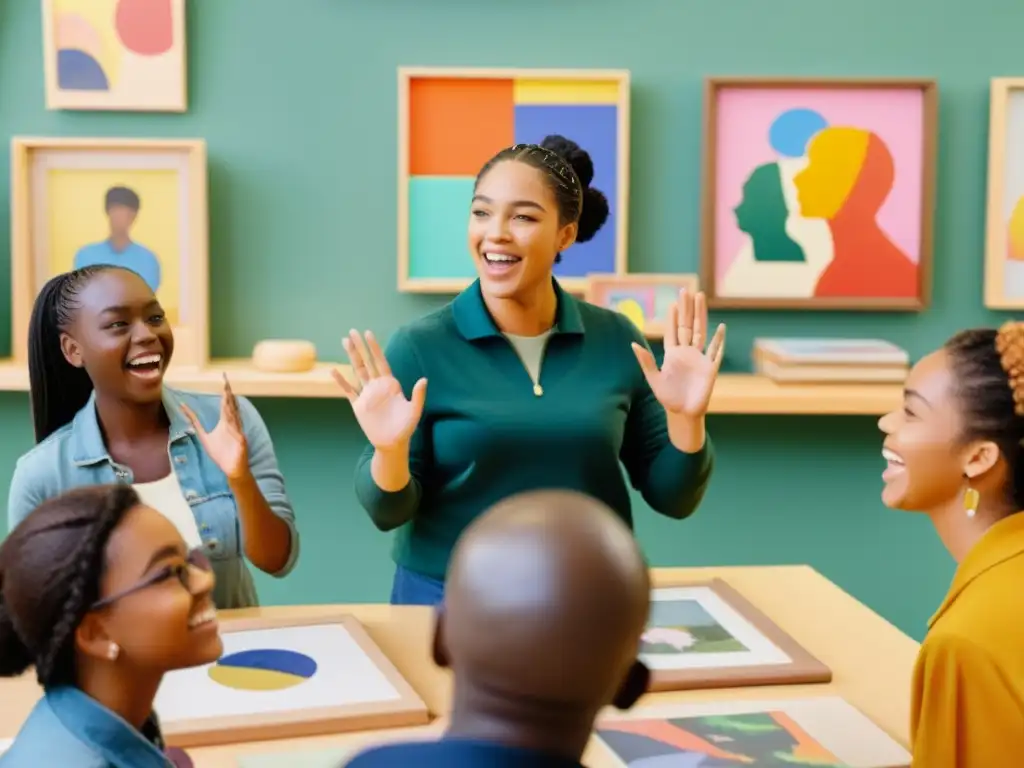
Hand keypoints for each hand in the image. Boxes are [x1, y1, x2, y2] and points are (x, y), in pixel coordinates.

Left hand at [181, 374, 248, 480]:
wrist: (231, 469)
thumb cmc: (221, 454)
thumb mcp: (204, 437)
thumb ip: (195, 422)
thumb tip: (183, 408)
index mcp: (226, 423)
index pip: (225, 405)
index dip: (225, 394)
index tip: (224, 382)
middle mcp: (233, 425)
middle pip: (231, 407)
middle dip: (229, 395)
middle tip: (227, 383)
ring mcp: (238, 432)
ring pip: (235, 416)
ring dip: (231, 406)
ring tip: (229, 395)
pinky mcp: (241, 441)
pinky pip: (237, 430)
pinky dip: (234, 423)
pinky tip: (231, 415)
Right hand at [332, 330, 426, 450]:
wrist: (392, 443)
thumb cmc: (406, 427)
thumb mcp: (414, 411)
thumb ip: (418, 395)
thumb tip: (424, 379)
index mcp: (390, 384)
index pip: (381, 361)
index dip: (374, 348)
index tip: (368, 333)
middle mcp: (377, 386)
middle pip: (367, 362)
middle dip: (360, 347)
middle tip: (352, 331)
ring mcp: (367, 395)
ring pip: (357, 371)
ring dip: (351, 357)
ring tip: (344, 342)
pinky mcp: (358, 406)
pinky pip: (348, 390)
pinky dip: (341, 381)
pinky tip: (334, 371)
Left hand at [632, 288, 725, 416]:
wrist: (683, 413)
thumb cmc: (668, 397)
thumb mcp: (654, 378)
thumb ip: (645, 361)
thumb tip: (633, 344)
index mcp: (673, 354)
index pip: (673, 331)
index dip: (672, 317)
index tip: (673, 302)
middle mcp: (687, 352)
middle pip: (687, 325)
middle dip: (687, 308)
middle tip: (686, 290)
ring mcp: (699, 358)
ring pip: (701, 331)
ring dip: (700, 315)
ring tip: (701, 298)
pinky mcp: (710, 368)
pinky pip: (716, 351)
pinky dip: (719, 340)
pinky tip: (721, 326)